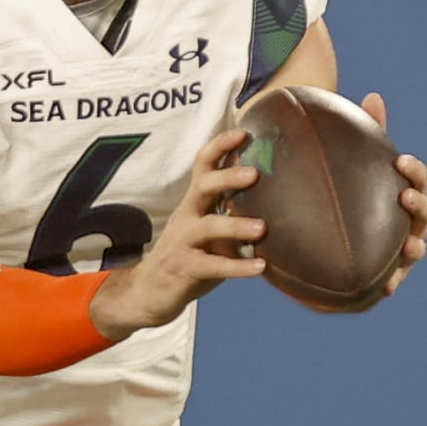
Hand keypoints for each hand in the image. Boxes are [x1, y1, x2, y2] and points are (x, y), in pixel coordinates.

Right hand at [90, 128, 265, 340]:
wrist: (149, 292)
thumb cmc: (188, 257)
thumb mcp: (208, 232)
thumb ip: (231, 215)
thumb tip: (277, 200)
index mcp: (193, 203)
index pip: (202, 166)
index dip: (219, 147)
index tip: (243, 133)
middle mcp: (186, 217)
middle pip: (202, 188)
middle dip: (227, 178)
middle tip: (255, 174)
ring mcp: (182, 242)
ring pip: (207, 227)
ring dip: (235, 226)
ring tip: (262, 228)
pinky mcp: (183, 268)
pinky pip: (212, 266)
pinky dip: (237, 266)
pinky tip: (260, 267)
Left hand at [360, 92, 426, 300]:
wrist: (336, 239)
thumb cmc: (352, 195)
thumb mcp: (355, 165)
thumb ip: (366, 135)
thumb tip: (372, 96)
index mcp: (403, 194)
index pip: (415, 179)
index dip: (413, 171)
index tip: (401, 161)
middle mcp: (409, 223)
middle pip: (423, 214)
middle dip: (419, 206)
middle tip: (405, 196)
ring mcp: (402, 250)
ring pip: (415, 249)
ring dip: (415, 247)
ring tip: (410, 245)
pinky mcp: (388, 276)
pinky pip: (392, 280)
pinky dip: (393, 283)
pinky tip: (386, 288)